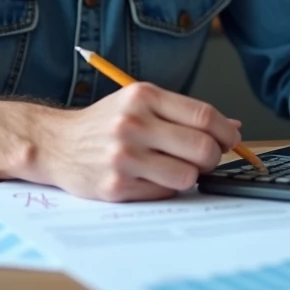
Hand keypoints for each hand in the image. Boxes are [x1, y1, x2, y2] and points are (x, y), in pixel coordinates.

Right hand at [33, 82, 240, 201]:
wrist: (56, 143)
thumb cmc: (105, 123)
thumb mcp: (140, 103)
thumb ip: (184, 113)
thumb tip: (233, 127)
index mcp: (144, 97)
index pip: (204, 116)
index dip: (226, 132)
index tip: (230, 140)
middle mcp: (134, 124)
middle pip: (203, 148)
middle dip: (213, 157)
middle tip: (204, 158)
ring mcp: (124, 156)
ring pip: (188, 176)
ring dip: (190, 176)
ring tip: (174, 168)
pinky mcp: (117, 186)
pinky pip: (165, 192)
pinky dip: (166, 187)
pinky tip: (150, 177)